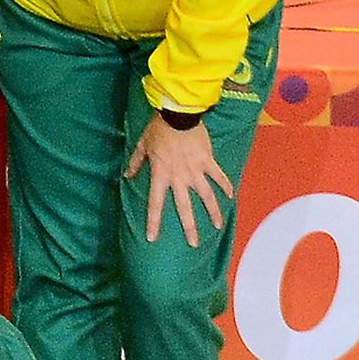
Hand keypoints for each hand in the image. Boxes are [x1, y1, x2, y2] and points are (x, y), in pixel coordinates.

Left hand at [127, 114, 236, 246]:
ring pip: (206, 196)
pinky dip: (225, 186)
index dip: (153, 222)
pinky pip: (218, 176)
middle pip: (184, 207)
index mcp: (161, 175)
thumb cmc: (158, 130)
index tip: (152, 238)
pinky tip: (231, 196)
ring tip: (217, 226)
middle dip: (189, 227)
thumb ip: (136, 163)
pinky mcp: (208, 161)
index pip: (155, 204)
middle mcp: (179, 177)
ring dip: (213, 212)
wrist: (178, 115)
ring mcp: (195, 170)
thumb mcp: (142, 146)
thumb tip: (127, 175)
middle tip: (194, 244)